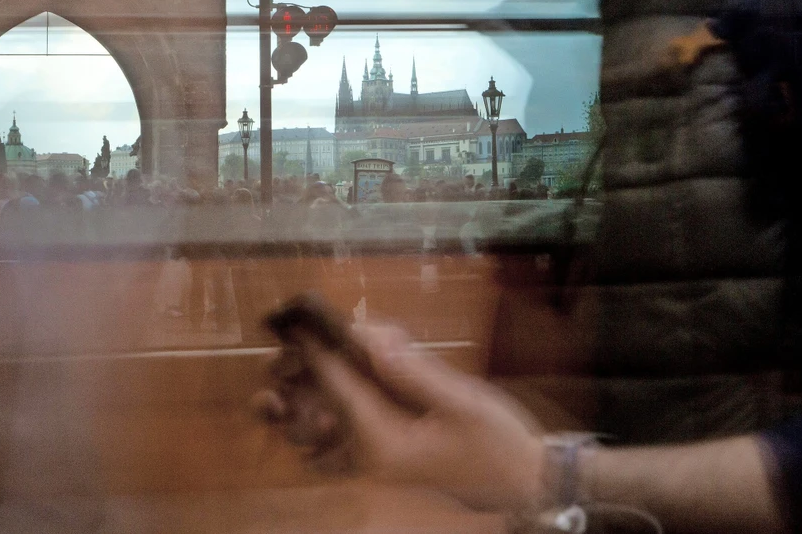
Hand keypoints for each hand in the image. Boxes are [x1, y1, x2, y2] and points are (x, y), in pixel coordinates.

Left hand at [253, 323, 546, 514]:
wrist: (522, 481)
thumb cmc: (497, 440)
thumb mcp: (460, 400)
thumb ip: (411, 368)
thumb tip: (367, 335)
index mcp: (384, 443)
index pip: (338, 389)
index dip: (316, 351)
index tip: (298, 321)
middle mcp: (368, 458)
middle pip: (313, 414)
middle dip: (297, 379)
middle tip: (289, 343)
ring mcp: (372, 464)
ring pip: (315, 437)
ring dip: (297, 408)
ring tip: (279, 382)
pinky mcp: (382, 460)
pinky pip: (335, 451)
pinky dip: (319, 430)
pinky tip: (314, 409)